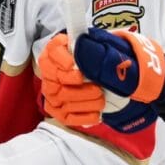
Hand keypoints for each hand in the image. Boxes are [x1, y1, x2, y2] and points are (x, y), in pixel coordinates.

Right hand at [39, 32, 158, 131]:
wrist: (113, 80)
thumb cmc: (106, 61)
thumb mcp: (105, 48)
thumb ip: (95, 48)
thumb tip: (85, 48)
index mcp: (59, 49)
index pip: (53, 51)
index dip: (63, 61)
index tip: (79, 71)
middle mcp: (52, 70)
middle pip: (57, 79)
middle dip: (79, 88)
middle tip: (98, 89)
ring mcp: (53, 90)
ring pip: (63, 98)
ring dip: (85, 102)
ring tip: (101, 100)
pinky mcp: (59, 109)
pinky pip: (66, 116)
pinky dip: (83, 117)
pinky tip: (96, 114)